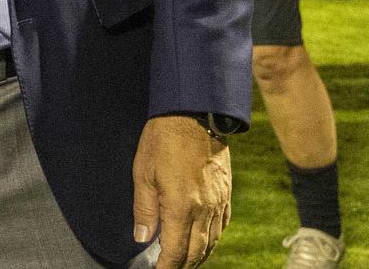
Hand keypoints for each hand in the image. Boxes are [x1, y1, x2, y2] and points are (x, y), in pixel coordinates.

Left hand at [132, 115, 230, 267]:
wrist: (193, 115)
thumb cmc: (163, 141)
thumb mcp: (143, 173)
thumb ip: (143, 209)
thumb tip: (142, 238)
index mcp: (181, 207)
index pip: (175, 251)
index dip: (167, 267)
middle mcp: (205, 210)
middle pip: (196, 251)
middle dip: (182, 266)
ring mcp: (219, 203)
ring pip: (212, 241)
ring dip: (198, 256)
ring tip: (184, 262)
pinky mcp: (227, 194)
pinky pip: (222, 226)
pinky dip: (213, 239)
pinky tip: (204, 241)